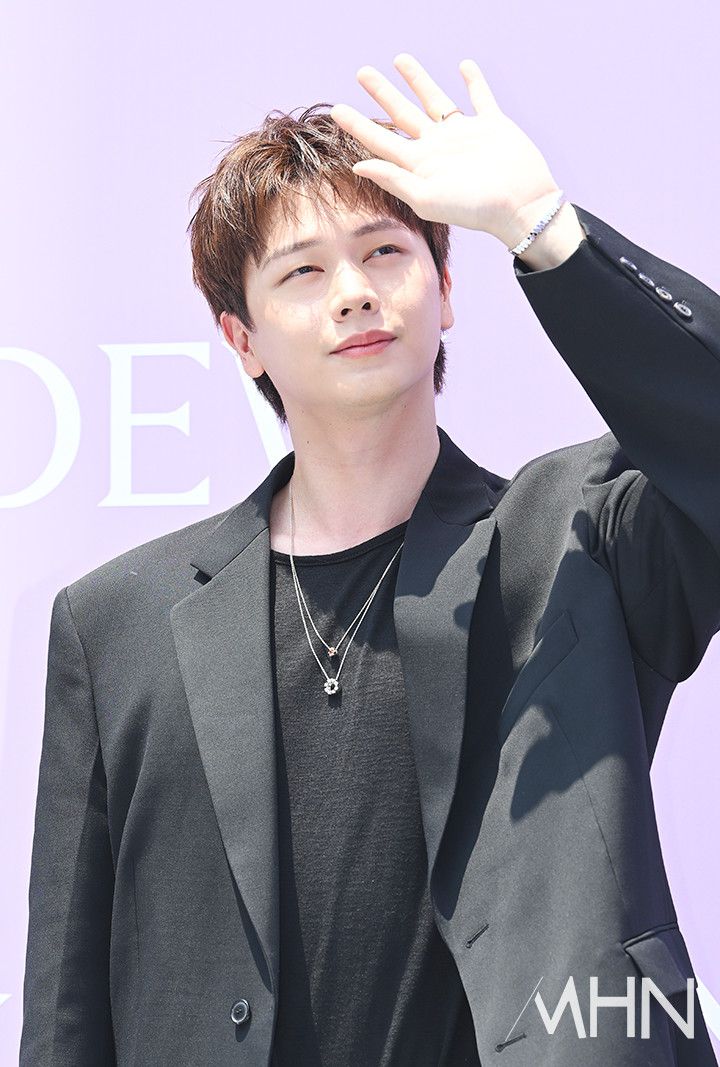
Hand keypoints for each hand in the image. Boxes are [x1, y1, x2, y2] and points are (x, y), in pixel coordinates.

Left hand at [330, 53, 562, 246]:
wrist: (520, 205)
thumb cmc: (474, 208)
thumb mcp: (426, 198)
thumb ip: (393, 179)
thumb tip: (358, 164)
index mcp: (420, 165)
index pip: (381, 141)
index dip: (357, 125)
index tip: (336, 109)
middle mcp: (438, 147)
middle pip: (402, 114)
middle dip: (382, 93)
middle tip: (362, 72)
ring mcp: (464, 135)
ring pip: (435, 100)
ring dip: (418, 80)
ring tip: (400, 59)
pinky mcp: (492, 125)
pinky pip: (480, 97)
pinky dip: (474, 81)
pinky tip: (464, 66)